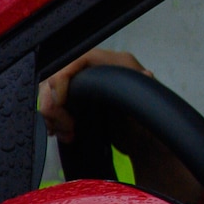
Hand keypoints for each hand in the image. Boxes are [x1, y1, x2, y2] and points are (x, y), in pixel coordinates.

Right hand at [38, 49, 202, 202]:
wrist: (147, 145)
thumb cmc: (151, 122)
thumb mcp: (149, 102)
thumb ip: (144, 87)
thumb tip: (147, 74)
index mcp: (116, 63)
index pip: (79, 58)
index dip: (63, 77)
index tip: (61, 102)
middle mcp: (98, 69)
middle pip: (59, 75)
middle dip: (54, 102)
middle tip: (64, 127)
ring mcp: (86, 85)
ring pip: (52, 92)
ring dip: (53, 114)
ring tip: (66, 133)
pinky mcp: (78, 102)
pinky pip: (55, 105)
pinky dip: (54, 120)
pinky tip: (63, 133)